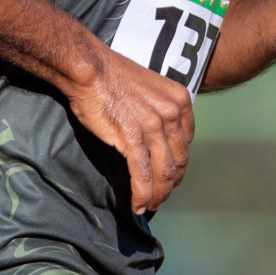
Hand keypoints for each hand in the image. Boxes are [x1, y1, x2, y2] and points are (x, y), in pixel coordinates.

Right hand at [64, 48, 195, 213]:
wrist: (88, 68)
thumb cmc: (111, 76)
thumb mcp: (150, 88)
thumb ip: (160, 110)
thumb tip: (157, 136)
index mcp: (179, 100)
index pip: (187, 141)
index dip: (179, 162)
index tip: (170, 173)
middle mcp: (172, 113)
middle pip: (179, 160)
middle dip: (171, 182)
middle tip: (161, 195)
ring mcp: (153, 127)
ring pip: (164, 172)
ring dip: (158, 195)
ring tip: (150, 205)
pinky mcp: (133, 138)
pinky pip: (142, 175)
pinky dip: (142, 195)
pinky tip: (138, 206)